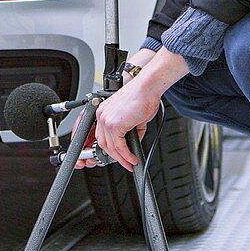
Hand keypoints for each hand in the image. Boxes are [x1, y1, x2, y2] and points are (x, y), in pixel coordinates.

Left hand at [74, 47, 158, 170]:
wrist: (148, 87)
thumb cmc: (143, 96)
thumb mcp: (134, 117)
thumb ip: (130, 131)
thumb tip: (131, 144)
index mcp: (104, 111)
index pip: (102, 135)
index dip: (110, 148)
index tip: (118, 155)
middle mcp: (102, 115)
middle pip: (103, 143)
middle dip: (115, 156)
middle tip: (125, 162)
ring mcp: (106, 120)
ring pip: (110, 147)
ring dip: (121, 158)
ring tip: (130, 163)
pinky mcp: (114, 124)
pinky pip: (119, 146)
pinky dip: (126, 155)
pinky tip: (132, 159)